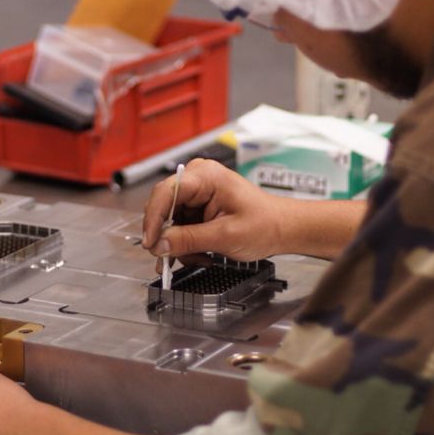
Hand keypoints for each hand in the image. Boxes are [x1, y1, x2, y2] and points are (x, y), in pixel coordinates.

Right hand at [140, 158, 284, 261]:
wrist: (283, 228)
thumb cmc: (265, 224)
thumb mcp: (225, 236)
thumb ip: (189, 240)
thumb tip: (159, 245)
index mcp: (206, 176)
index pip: (166, 192)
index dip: (153, 219)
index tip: (150, 243)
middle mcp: (198, 179)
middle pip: (164, 206)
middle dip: (167, 236)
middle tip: (168, 259)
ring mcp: (198, 192)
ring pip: (170, 220)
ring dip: (179, 244)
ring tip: (199, 258)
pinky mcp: (199, 205)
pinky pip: (180, 225)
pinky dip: (186, 243)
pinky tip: (201, 253)